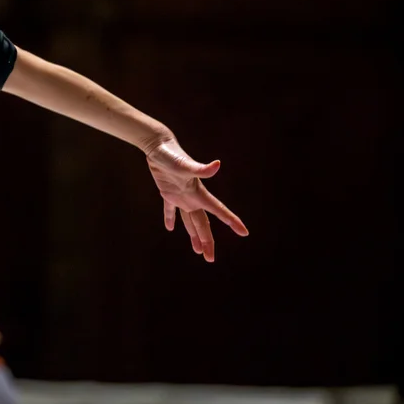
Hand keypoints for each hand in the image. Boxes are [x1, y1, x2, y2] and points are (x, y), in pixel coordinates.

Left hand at [147, 137, 247, 261]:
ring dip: (193, 234)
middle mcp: (192, 197)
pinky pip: (170, 209)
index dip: (232, 221)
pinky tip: (170, 228)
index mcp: (199, 193)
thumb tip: (217, 164)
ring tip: (197, 250)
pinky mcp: (167, 192)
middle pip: (203, 223)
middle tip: (210, 259)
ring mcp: (180, 195)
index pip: (219, 211)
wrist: (158, 145)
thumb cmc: (171, 154)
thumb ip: (201, 168)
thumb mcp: (185, 164)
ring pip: (190, 220)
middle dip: (207, 241)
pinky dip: (171, 218)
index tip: (245, 233)